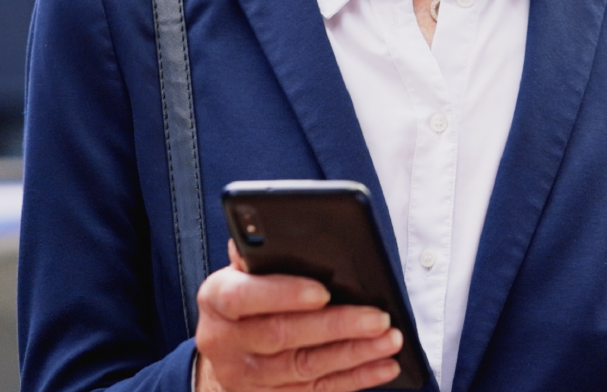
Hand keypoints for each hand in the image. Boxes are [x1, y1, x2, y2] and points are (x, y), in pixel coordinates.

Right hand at [195, 240, 403, 391]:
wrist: (226, 351)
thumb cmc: (246, 297)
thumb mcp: (245, 271)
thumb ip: (262, 254)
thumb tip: (281, 229)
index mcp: (216, 299)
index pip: (243, 297)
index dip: (284, 294)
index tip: (324, 291)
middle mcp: (224, 341)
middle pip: (282, 335)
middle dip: (336, 326)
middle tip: (378, 317)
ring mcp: (246, 376)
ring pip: (304, 367)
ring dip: (354, 354)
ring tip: (390, 339)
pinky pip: (317, 389)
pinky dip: (355, 378)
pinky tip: (383, 366)